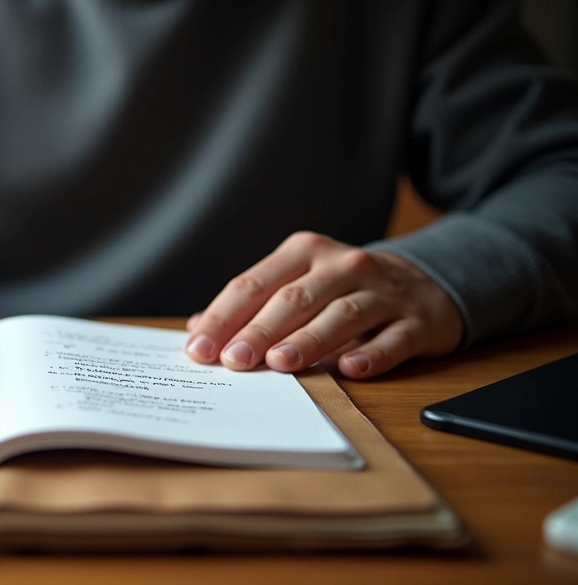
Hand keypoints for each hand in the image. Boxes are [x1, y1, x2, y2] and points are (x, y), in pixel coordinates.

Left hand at [183, 231, 462, 378]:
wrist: (427, 282)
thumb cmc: (345, 289)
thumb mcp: (299, 283)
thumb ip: (252, 304)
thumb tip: (194, 329)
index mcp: (305, 253)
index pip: (254, 284)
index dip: (224, 317)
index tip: (199, 348)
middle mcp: (343, 265)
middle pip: (294, 299)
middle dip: (260, 330)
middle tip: (234, 360)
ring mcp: (383, 291)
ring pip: (341, 315)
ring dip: (309, 340)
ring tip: (280, 364)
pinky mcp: (417, 321)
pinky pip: (393, 338)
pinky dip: (372, 354)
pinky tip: (351, 369)